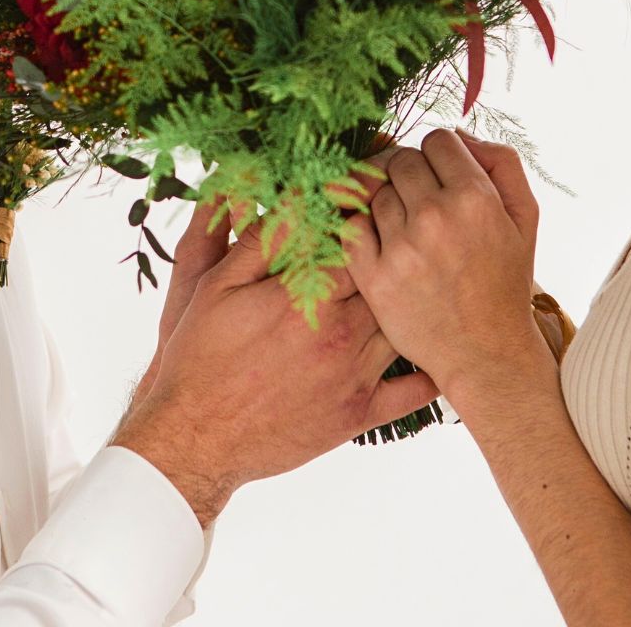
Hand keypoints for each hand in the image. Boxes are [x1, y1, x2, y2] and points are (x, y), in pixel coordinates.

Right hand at [112, 208, 438, 526]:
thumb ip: (254, 238)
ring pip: (406, 323)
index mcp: (306, 294)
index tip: (376, 193)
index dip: (369, 214)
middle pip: (390, 276)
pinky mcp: (359, 414)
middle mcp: (340, 331)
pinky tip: (435, 346)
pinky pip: (413, 391)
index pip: (358, 238)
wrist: (196, 440)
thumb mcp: (214, 285)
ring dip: (412, 300)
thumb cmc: (199, 358)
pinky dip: (430, 369)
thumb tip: (276, 190)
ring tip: (419, 278)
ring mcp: (354, 375)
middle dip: (396, 251)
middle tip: (403, 232)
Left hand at [346, 129, 554, 417]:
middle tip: (423, 202)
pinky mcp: (374, 276)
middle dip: (411, 174)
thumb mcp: (524, 217)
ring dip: (389, 204)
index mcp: (475, 198)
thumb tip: (459, 134)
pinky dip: (362, 229)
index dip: (440, 155)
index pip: (437, 140)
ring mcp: (401, 247)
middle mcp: (435, 217)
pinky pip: (351, 226)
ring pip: (376, 192)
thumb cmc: (504, 282)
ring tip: (411, 231)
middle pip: (401, 160)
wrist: (486, 353)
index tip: (443, 177)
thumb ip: (501, 163)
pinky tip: (384, 243)